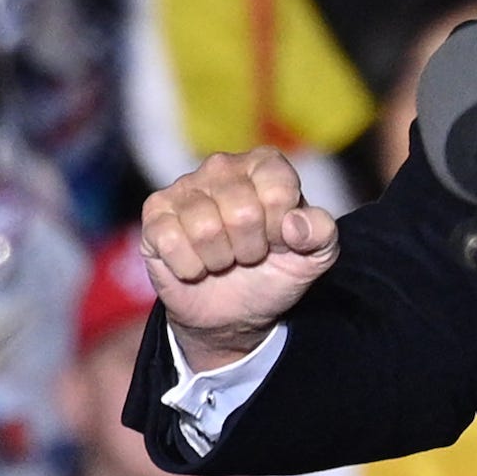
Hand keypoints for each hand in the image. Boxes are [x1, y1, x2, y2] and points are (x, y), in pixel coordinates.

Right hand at [140, 147, 338, 371]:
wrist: (234, 311)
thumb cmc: (276, 270)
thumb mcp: (315, 256)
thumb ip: (321, 233)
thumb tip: (295, 223)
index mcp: (266, 164)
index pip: (279, 191)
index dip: (282, 229)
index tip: (279, 241)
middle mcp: (223, 166)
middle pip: (242, 212)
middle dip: (251, 248)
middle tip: (249, 254)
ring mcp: (185, 187)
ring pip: (204, 228)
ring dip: (220, 259)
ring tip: (224, 258)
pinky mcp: (155, 213)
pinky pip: (170, 240)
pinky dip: (189, 267)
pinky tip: (196, 264)